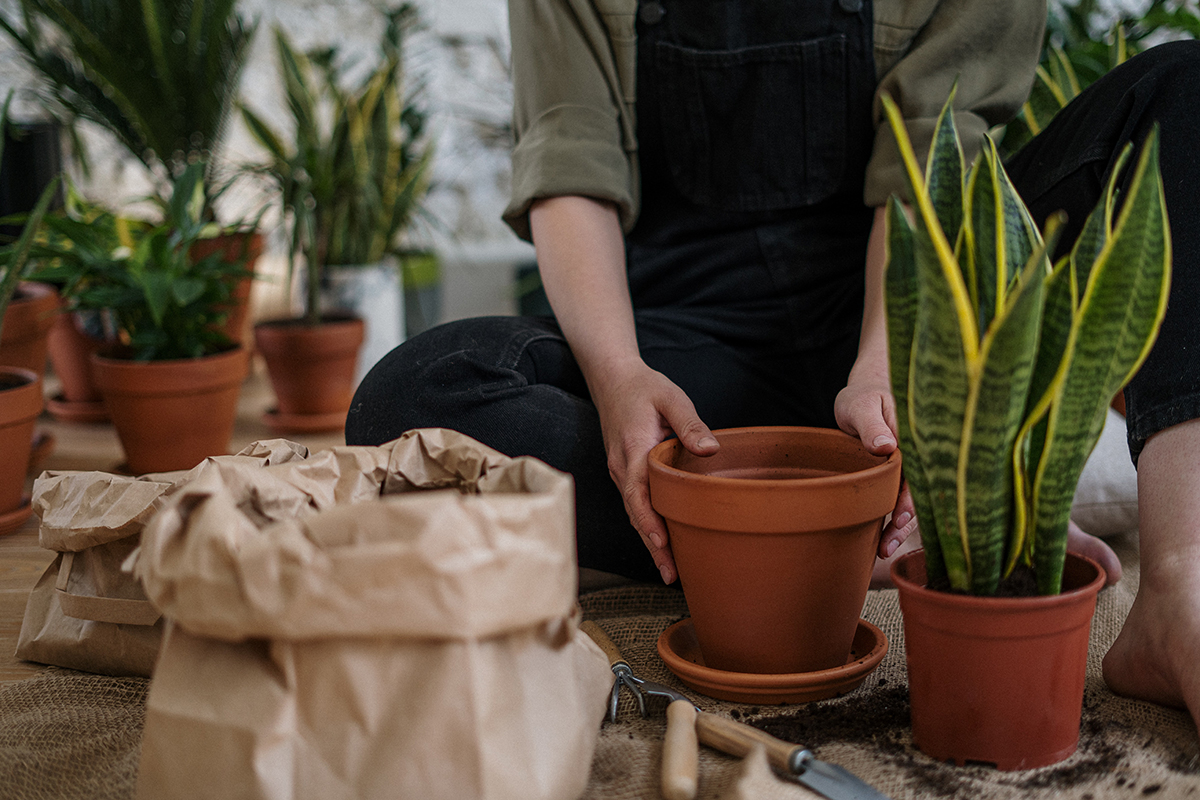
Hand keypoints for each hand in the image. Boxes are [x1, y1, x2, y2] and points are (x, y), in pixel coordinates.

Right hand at [590, 358, 717, 583]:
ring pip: (634, 513)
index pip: (638, 493)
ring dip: (649, 541)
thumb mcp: (671, 397)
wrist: (612, 379)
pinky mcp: (626, 473)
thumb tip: (710, 449)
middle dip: (652, 546)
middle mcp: (621, 467)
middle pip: (635, 514)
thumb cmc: (644, 388)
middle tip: (672, 575)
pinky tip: (662, 542)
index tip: (662, 543)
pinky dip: (647, 525)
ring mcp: (620, 472)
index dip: (649, 521)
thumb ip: (690, 423)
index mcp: (633, 450)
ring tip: (671, 570)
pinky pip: (635, 504)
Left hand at [834, 368, 915, 557]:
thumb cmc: (863, 397)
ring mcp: (910, 468)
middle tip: (888, 544)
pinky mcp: (899, 476)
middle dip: (906, 521)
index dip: (911, 499)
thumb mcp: (861, 405)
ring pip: (912, 501)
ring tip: (884, 549)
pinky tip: (884, 539)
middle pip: (919, 493)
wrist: (865, 394)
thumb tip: (887, 446)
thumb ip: (872, 424)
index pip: (919, 474)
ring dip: (901, 526)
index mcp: (914, 439)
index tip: (900, 518)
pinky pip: (901, 499)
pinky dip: (895, 518)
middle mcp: (917, 456)